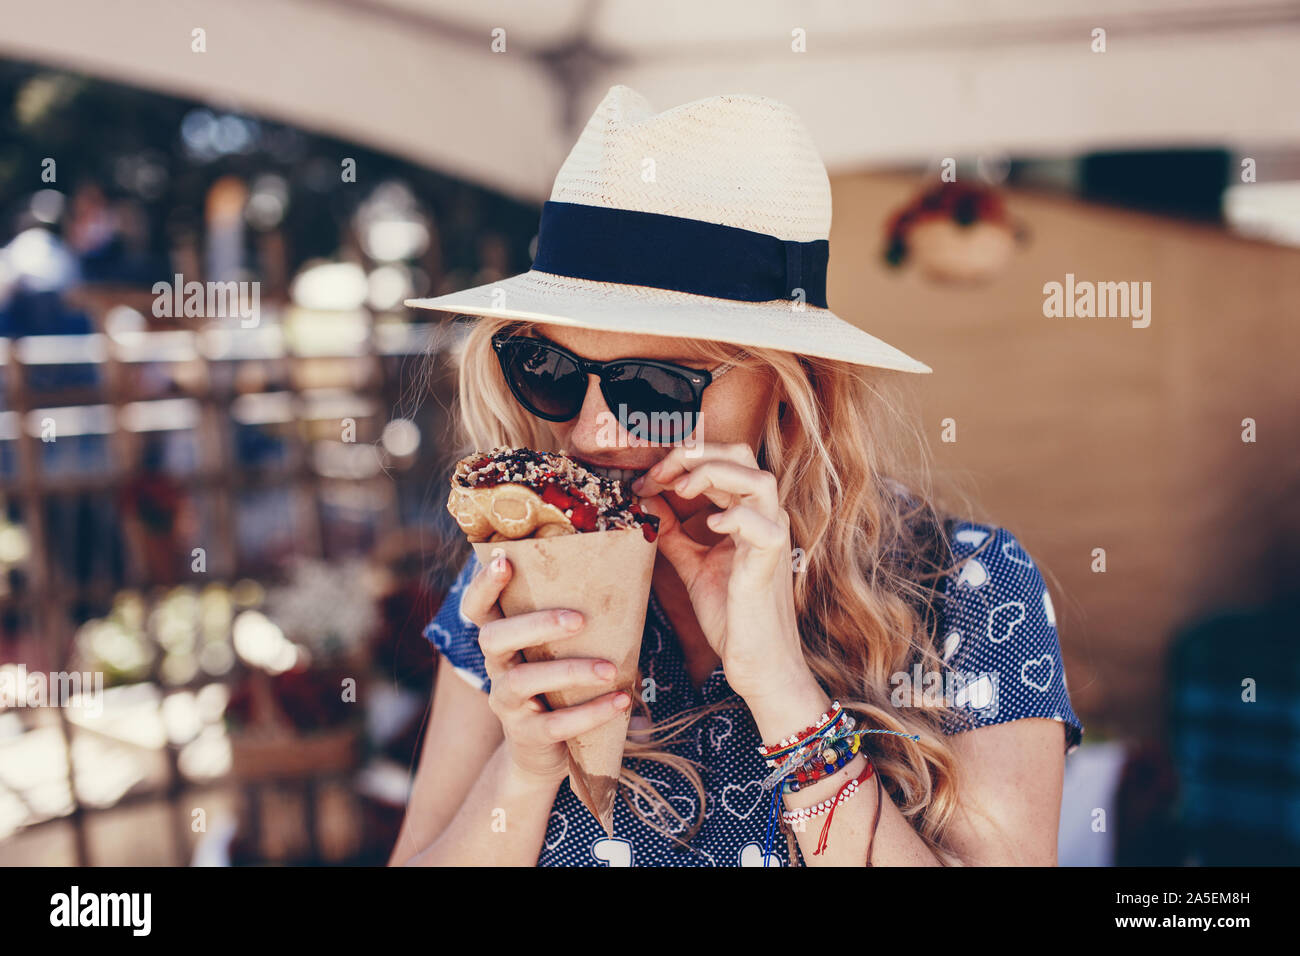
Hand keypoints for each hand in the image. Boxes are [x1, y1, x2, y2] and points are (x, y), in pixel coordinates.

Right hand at [460, 550, 631, 783]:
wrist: (546, 753)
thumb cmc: (559, 687)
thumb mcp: (557, 653)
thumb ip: (571, 625)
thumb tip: (622, 585)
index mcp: (503, 641)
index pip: (478, 608)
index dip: (483, 585)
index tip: (503, 560)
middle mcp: (496, 668)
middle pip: (494, 638)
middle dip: (535, 624)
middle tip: (579, 620)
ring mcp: (506, 703)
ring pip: (523, 680)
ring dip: (570, 671)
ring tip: (610, 670)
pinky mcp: (527, 735)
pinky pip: (556, 724)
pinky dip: (591, 712)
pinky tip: (621, 701)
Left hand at [632, 442, 812, 705]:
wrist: (757, 664)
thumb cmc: (731, 616)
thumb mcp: (692, 565)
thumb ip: (673, 533)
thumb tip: (646, 498)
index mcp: (747, 514)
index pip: (723, 459)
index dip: (681, 459)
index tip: (646, 478)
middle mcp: (764, 518)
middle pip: (741, 455)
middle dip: (695, 453)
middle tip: (658, 473)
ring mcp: (771, 539)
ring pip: (758, 480)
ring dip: (714, 474)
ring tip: (680, 489)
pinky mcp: (770, 566)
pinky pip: (763, 527)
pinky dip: (736, 516)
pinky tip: (710, 526)